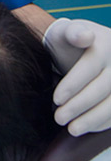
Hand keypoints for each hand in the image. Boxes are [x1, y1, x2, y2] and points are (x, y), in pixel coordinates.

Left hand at [44, 17, 110, 135]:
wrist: (82, 50)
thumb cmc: (69, 42)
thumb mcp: (66, 32)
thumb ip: (72, 32)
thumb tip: (85, 36)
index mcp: (105, 43)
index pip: (90, 66)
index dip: (73, 84)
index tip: (56, 99)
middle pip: (102, 88)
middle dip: (79, 105)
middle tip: (59, 118)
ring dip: (92, 119)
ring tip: (72, 129)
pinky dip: (103, 122)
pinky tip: (86, 127)